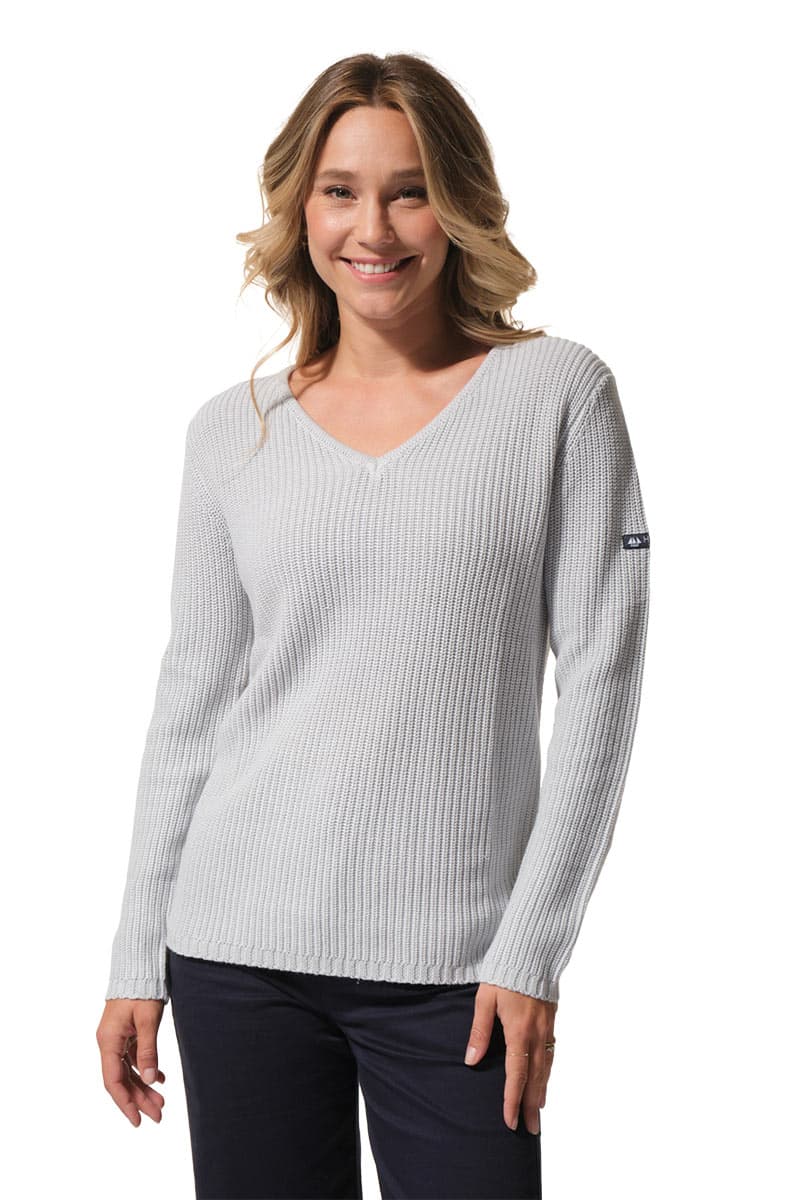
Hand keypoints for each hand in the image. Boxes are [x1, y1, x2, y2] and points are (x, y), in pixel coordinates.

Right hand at [97, 999, 166, 1125]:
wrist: (138, 966)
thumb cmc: (141, 988)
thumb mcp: (147, 1019)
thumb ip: (148, 1049)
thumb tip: (150, 1079)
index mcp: (108, 1041)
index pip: (114, 1081)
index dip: (125, 1103)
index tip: (137, 1120)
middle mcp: (109, 1042)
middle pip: (122, 1079)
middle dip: (139, 1099)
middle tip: (158, 1116)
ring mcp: (117, 1038)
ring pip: (129, 1070)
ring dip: (144, 1086)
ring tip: (162, 1102)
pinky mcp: (126, 1033)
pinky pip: (134, 1058)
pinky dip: (147, 1068)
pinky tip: (161, 1078)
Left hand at [464, 983, 556, 1133]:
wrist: (532, 952)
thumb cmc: (504, 973)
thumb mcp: (485, 1000)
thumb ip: (479, 1031)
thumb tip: (471, 1061)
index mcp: (518, 1032)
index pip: (515, 1075)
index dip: (512, 1100)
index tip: (510, 1121)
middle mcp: (536, 1035)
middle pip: (535, 1079)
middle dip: (532, 1106)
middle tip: (531, 1130)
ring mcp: (547, 1029)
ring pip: (546, 1068)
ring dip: (542, 1092)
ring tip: (539, 1113)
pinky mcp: (551, 1021)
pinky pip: (551, 1055)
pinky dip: (548, 1073)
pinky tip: (545, 1080)